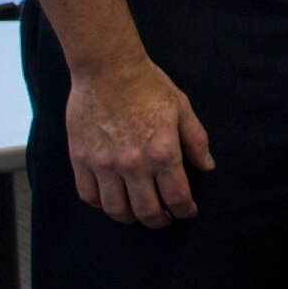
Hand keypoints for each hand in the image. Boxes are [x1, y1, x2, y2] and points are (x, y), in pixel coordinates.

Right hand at [65, 57, 213, 228]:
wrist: (108, 68)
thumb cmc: (148, 85)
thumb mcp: (182, 108)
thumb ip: (196, 141)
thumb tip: (206, 167)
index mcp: (163, 151)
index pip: (177, 197)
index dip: (185, 210)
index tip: (187, 211)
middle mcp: (133, 164)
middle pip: (147, 211)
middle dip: (160, 220)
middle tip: (164, 217)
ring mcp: (104, 164)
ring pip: (116, 210)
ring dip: (131, 218)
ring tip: (138, 212)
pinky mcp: (81, 160)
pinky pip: (89, 195)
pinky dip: (101, 205)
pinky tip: (111, 199)